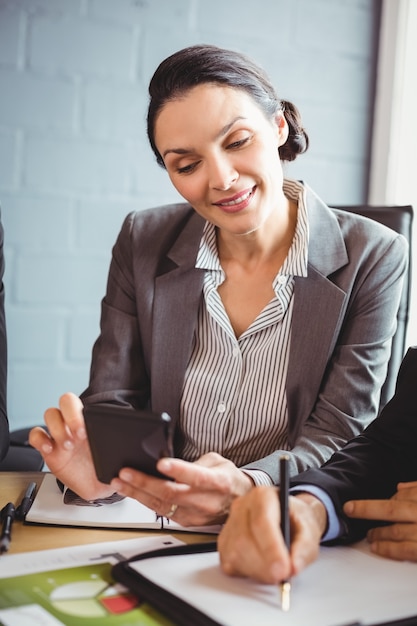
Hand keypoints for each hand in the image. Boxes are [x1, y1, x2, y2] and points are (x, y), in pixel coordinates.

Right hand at [29, 393, 113, 499]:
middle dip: (70, 415)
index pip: (82, 403)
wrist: (99, 487)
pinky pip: (36, 435)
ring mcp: (60, 435)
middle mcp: (74, 424)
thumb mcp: (117, 457)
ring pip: (50, 415)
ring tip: (68, 446)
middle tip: (78, 434)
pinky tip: (48, 448)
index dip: (80, 412)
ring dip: (57, 429)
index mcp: (90, 422)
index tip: (87, 430)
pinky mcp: (49, 449)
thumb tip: (132, 448)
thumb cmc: (108, 467)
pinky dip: (39, 439)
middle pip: (65, 402)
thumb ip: (121, 449)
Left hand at [110, 452, 253, 525]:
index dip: (178, 470)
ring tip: (121, 483)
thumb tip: (169, 463)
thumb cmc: (228, 479)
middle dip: (144, 482)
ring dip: (138, 494)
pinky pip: (162, 512)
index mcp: (218, 482)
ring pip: (162, 506)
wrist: (240, 502)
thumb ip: (194, 463)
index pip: (196, 477)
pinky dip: (145, 502)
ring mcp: (196, 515)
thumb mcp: (217, 462)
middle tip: (126, 472)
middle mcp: (206, 501)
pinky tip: (132, 493)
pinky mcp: (187, 522)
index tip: (161, 463)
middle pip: (171, 493)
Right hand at [217, 486, 326, 583]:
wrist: (288, 520)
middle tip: (283, 576)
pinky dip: (249, 573)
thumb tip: (294, 566)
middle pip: (245, 540)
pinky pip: (230, 564)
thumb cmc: (296, 521)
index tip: (283, 569)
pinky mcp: (224, 544)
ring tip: (275, 571)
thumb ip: (305, 547)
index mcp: (263, 496)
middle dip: (265, 565)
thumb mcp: (309, 530)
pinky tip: (263, 567)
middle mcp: (242, 506)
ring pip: (236, 554)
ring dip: (258, 571)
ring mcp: (230, 524)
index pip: (261, 521)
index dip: (271, 548)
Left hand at [344, 481, 416, 560]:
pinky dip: (388, 548)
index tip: (369, 504)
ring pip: (395, 531)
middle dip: (367, 509)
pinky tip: (376, 548)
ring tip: (368, 535)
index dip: (385, 500)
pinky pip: (405, 549)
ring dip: (378, 533)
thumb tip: (399, 487)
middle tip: (349, 509)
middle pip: (391, 509)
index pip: (401, 496)